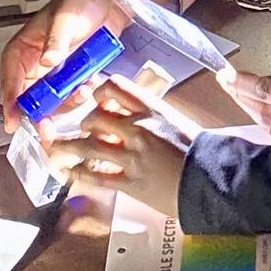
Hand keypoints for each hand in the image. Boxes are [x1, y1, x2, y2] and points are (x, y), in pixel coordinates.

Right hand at [0, 0, 178, 132]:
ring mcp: (55, 71)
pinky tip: (90, 85)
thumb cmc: (81, 1)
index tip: (13, 122)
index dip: (10, 103)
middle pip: (30, 97)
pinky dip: (80, 94)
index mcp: (23, 49)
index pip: (10, 79)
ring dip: (66, 103)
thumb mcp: (65, 20)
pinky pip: (72, 92)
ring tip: (82, 92)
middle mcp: (36, 63)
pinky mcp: (73, 73)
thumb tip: (47, 62)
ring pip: (52, 99)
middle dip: (39, 114)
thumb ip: (56, 42)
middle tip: (47, 129)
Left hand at [46, 80, 188, 218]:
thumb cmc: (200, 151)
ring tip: (57, 151)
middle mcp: (140, 129)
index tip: (94, 98)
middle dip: (83, 124)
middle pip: (96, 117)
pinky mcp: (130, 183)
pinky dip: (79, 173)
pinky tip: (72, 172)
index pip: (116, 87)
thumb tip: (129, 112)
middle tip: (82, 130)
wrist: (213, 179)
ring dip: (67, 149)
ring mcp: (133, 157)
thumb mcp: (177, 122)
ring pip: (88, 147)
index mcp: (153, 110)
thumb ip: (152, 115)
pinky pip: (96, 176)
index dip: (99, 91)